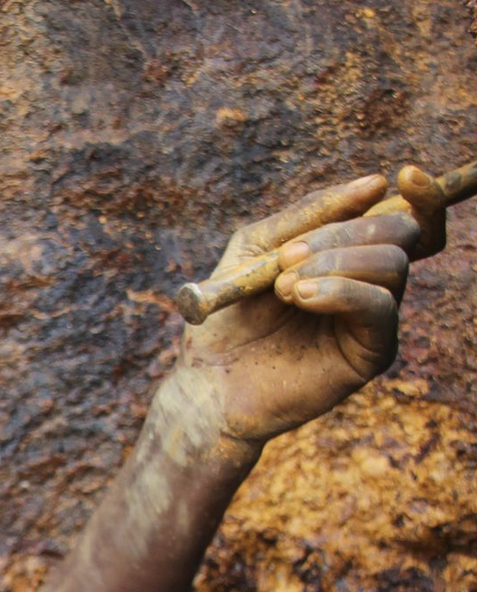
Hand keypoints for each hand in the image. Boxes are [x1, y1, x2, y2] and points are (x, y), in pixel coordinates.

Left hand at [176, 169, 441, 453]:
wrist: (208, 382)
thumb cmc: (227, 318)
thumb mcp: (256, 249)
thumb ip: (308, 214)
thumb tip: (377, 184)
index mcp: (346, 256)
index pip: (405, 216)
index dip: (419, 193)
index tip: (404, 175)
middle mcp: (367, 284)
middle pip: (398, 233)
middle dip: (343, 233)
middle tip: (287, 259)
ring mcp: (370, 320)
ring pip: (392, 265)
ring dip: (335, 263)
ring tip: (283, 287)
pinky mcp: (368, 355)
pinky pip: (380, 307)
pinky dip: (342, 291)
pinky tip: (302, 297)